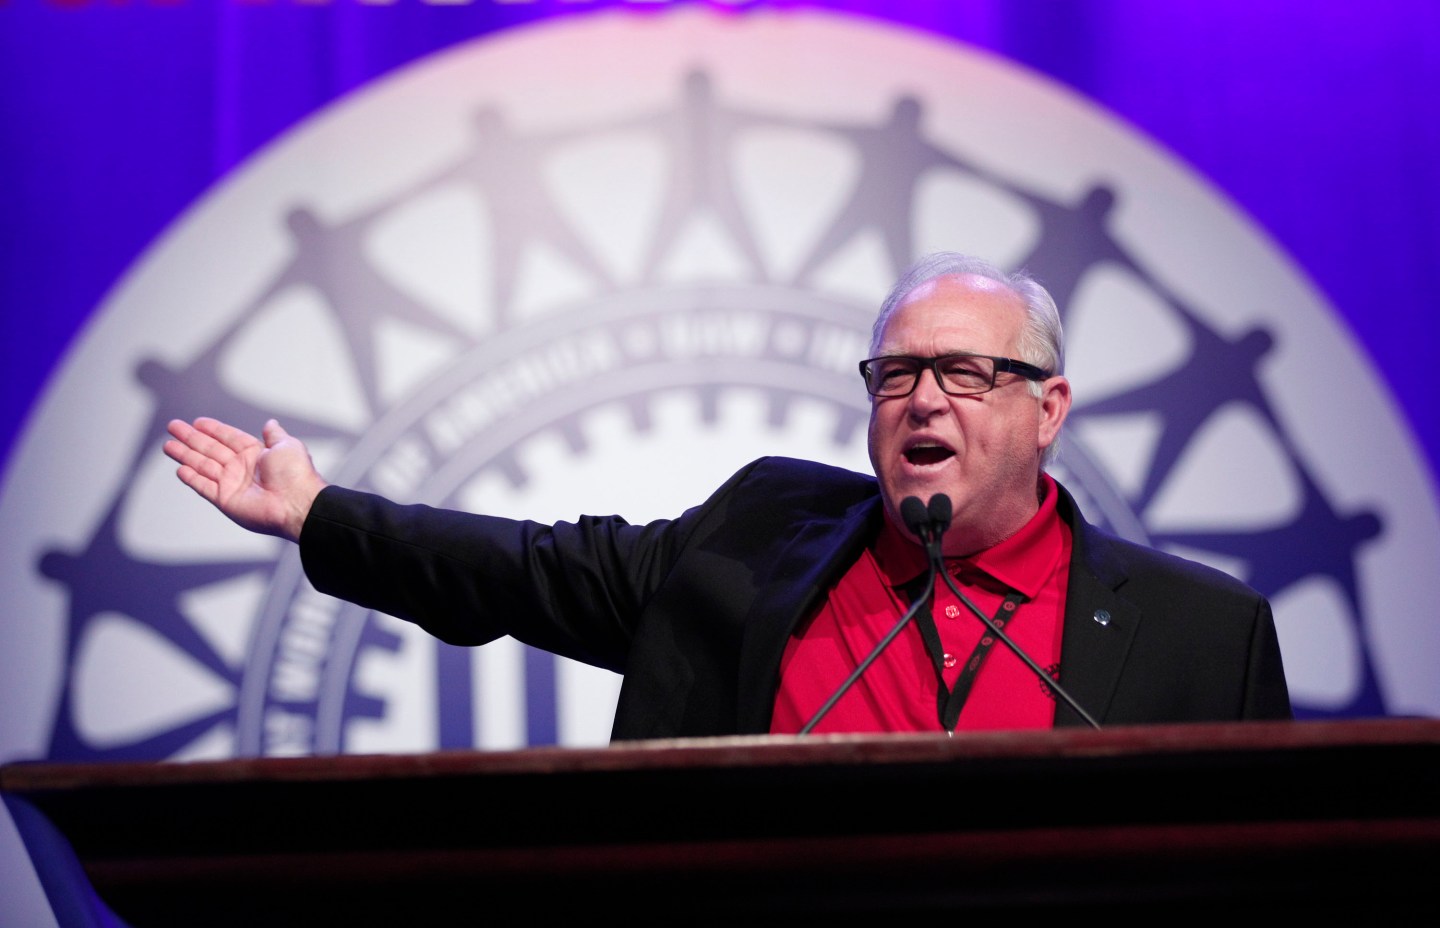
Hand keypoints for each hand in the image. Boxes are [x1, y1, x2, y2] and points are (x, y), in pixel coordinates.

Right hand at [164, 417, 327, 542]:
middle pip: (210, 449)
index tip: (197, 421)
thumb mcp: (287, 446)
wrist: (296, 504)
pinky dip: (192, 478)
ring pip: (202, 465)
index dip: (213, 429)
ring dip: (185, 455)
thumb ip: (274, 434)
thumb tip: (270, 423)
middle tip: (173, 427)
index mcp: (256, 454)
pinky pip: (204, 486)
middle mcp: (242, 468)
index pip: (229, 437)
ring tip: (168, 445)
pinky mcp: (225, 500)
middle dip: (191, 438)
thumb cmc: (296, 475)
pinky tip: (180, 468)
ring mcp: (232, 484)